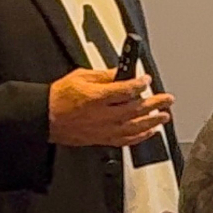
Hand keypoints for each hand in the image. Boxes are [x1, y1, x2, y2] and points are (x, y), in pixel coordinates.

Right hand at [48, 67, 173, 147]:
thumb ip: (103, 75)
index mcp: (97, 97)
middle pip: (135, 109)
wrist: (46, 117)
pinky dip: (140, 136)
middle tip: (166, 99)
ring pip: (134, 127)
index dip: (140, 84)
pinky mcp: (102, 139)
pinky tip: (149, 132)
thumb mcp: (80, 76)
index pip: (126, 90)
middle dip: (154, 103)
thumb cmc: (59, 97)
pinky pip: (126, 140)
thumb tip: (119, 72)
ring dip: (152, 121)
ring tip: (164, 116)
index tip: (146, 80)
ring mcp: (104, 129)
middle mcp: (103, 115)